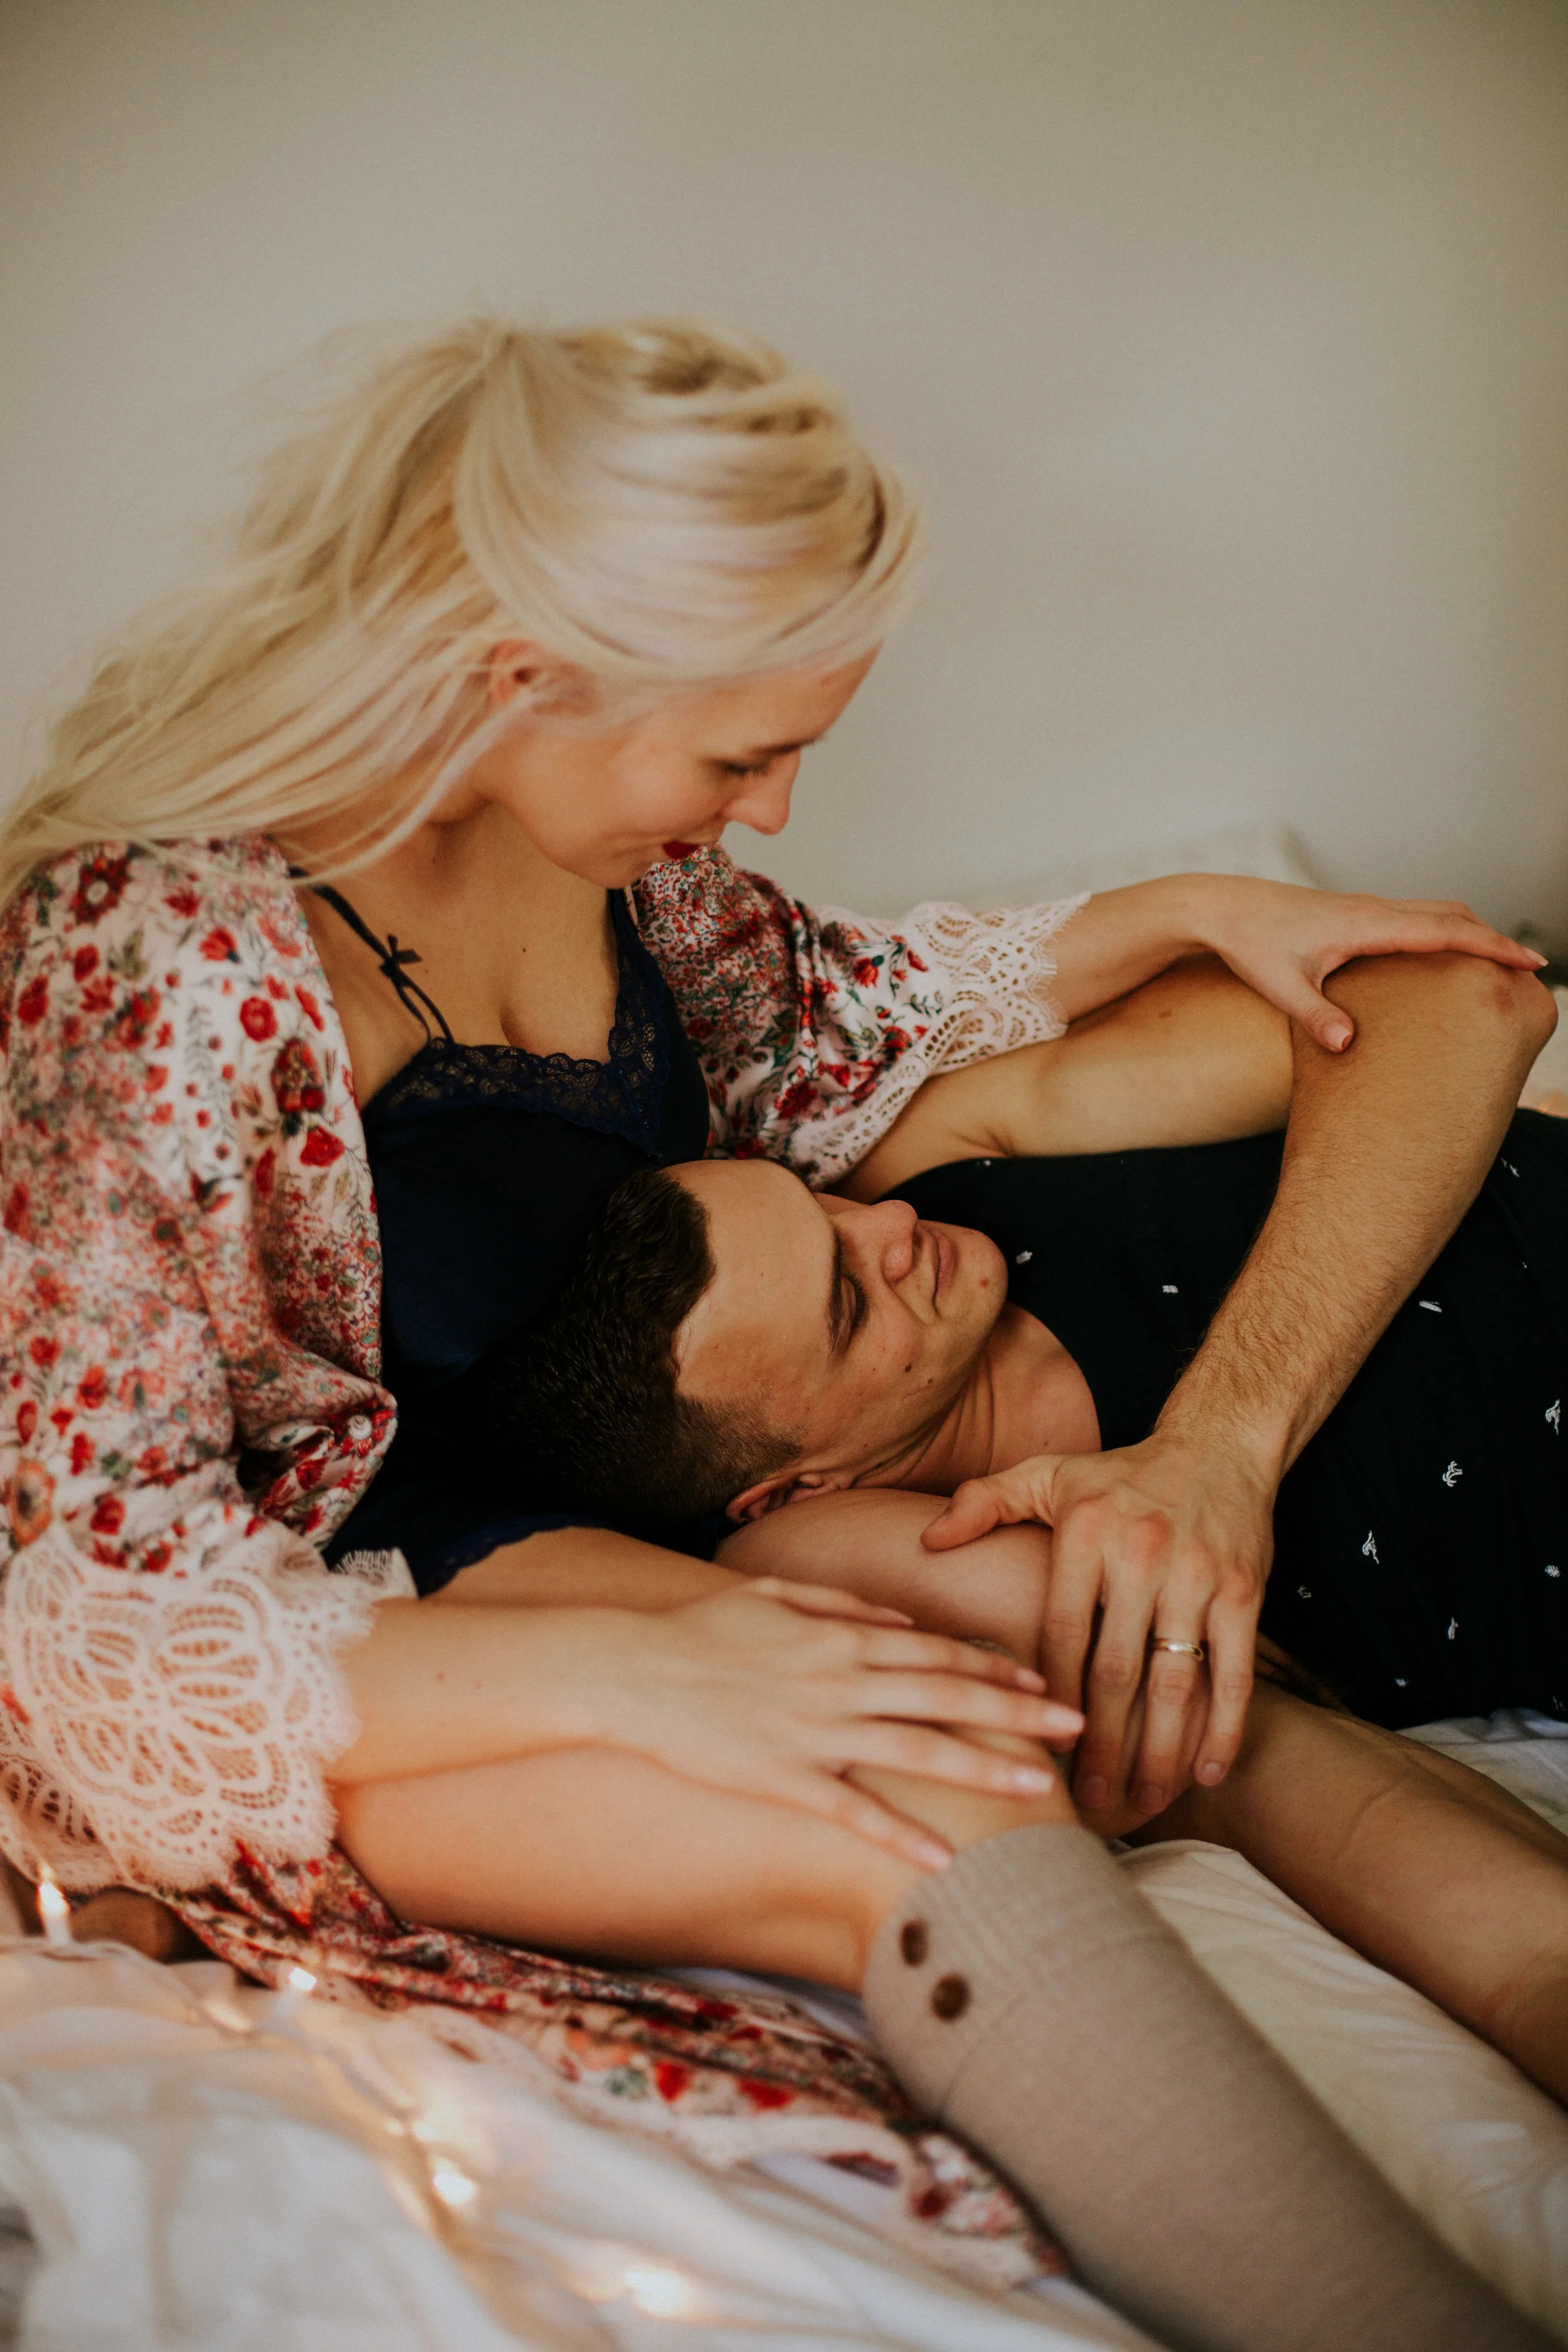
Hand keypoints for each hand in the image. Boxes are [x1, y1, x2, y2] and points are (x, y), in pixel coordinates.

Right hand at [605, 1577, 1083, 1868]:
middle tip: (1076, 1727)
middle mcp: (838, 1682)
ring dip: (983, 1769)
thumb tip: (904, 1619)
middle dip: (1016, 1713)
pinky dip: (901, 1837)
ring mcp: (812, 1732)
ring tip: (1038, 1789)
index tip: (1042, 1681)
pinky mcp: (781, 1779)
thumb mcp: (776, 1598)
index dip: (993, 1667)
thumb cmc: (699, 1629)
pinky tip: (946, 1860)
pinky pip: (852, 1814)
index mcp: (839, 1639)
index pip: (934, 1652)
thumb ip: (845, 1607)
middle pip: (944, 1698)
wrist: (627, 1667)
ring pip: (915, 1752)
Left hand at [921, 1434, 1271, 1822]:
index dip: (1047, 1697)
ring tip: (1141, 1802)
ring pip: (1174, 1683)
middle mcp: (1140, 1556)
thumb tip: (927, 1541)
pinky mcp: (1243, 1593)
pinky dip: (1222, 1729)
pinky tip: (1206, 1774)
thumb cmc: (1122, 1471)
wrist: (1218, 1443)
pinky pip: (1233, 1674)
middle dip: (1099, 1746)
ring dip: (1159, 1752)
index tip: (1033, 1747)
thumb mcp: (1047, 1473)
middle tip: (1084, 1803)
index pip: (1059, 1634)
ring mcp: (1196, 1577)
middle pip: (1115, 1672)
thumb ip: (983, 1503)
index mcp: (1085, 1534)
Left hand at [1193, 879, 1542, 1054]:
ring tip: (1501, 964)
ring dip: (1471, 933)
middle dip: (1494, 940)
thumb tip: (1346, 1045)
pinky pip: (1414, 917)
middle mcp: (1373, 909)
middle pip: (1452, 915)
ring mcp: (1365, 908)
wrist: (1221, 910)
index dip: (1492, 947)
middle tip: (1530, 969)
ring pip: (1434, 912)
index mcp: (1367, 924)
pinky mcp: (1355, 914)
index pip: (1446, 931)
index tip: (1529, 963)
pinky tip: (1448, 958)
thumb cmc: (1250, 944)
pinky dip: (1444, 931)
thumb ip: (1316, 1016)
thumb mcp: (1281, 986)